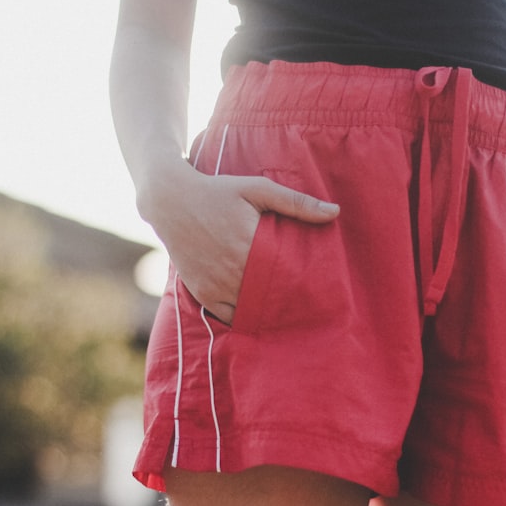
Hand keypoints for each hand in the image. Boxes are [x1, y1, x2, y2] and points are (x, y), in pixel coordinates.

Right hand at [138, 159, 338, 323]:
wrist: (170, 201)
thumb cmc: (218, 191)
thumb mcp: (257, 189)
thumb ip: (296, 202)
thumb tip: (335, 212)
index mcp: (250, 245)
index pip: (287, 277)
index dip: (305, 287)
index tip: (321, 291)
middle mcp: (232, 270)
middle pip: (271, 297)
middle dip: (289, 302)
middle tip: (310, 306)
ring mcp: (216, 285)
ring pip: (251, 310)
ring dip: (268, 312)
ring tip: (286, 311)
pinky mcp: (202, 293)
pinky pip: (228, 316)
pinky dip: (244, 317)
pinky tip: (258, 313)